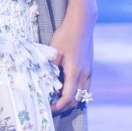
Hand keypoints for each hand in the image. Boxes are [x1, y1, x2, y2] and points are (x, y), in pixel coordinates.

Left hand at [47, 0, 95, 114]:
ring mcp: (89, 72)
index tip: (48, 107)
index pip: (68, 98)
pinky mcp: (89, 69)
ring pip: (82, 95)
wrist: (82, 23)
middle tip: (50, 106)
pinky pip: (85, 87)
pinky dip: (76, 93)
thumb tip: (42, 82)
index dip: (58, 106)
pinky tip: (65, 89)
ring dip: (70, 100)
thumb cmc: (66, 35)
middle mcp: (85, 74)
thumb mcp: (53, 51)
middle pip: (76, 100)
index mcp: (75, 72)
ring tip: (56, 99)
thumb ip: (49, 68)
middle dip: (63, 106)